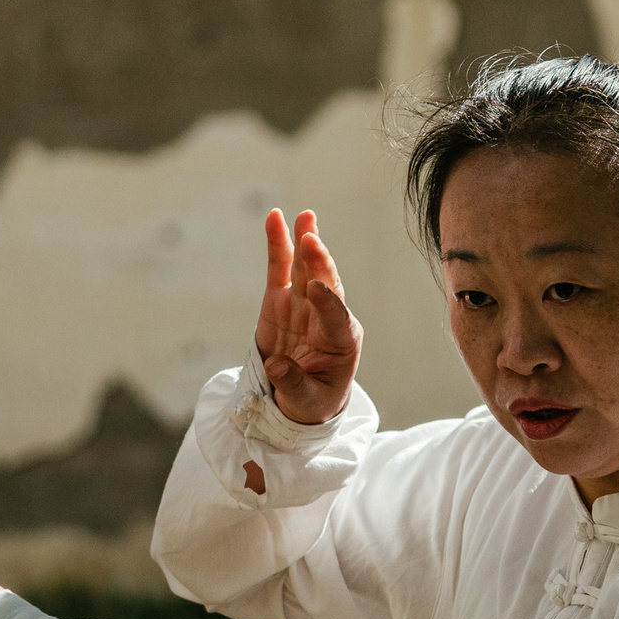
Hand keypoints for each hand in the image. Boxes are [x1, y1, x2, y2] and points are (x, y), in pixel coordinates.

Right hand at [253, 208, 362, 426]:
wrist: (301, 399)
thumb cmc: (312, 401)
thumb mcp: (307, 402)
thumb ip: (293, 384)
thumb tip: (277, 365)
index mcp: (342, 342)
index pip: (336, 318)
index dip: (327, 303)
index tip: (315, 289)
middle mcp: (326, 317)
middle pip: (325, 284)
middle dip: (319, 262)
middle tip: (311, 239)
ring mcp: (303, 305)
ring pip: (306, 269)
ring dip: (305, 242)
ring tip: (305, 217)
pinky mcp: (281, 300)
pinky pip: (280, 268)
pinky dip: (278, 244)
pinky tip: (276, 219)